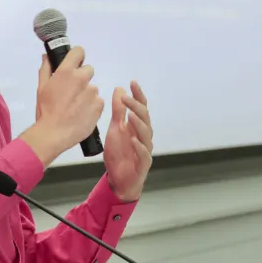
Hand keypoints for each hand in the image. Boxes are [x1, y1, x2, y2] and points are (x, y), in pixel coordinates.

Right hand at [23, 47, 103, 164]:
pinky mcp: (99, 105)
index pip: (79, 51)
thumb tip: (47, 57)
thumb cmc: (45, 110)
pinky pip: (98, 101)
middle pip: (88, 70)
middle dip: (81, 78)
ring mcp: (92, 92)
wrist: (54, 133)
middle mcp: (82, 79)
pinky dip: (92, 106)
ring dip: (86, 94)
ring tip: (75, 107)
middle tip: (72, 92)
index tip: (74, 64)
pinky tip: (82, 114)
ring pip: (92, 88)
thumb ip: (45, 69)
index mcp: (66, 72)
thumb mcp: (41, 88)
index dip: (77, 57)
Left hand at [102, 81, 152, 201]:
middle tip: (126, 98)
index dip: (138, 95)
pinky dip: (139, 147)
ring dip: (139, 124)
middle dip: (136, 106)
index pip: (141, 108)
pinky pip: (144, 154)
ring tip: (131, 115)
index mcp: (137, 127)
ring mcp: (145, 150)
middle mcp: (144, 136)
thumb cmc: (119, 154)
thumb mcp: (115, 129)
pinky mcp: (143, 164)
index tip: (132, 82)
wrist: (118, 179)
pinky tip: (133, 140)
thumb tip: (120, 89)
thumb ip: (118, 111)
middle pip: (144, 118)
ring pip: (146, 135)